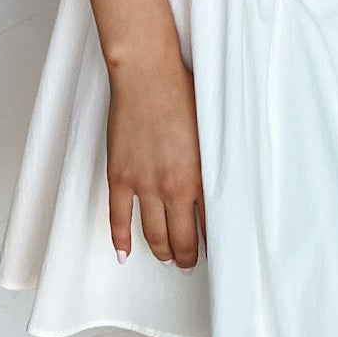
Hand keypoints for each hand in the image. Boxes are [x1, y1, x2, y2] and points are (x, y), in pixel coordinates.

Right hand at [106, 47, 206, 270]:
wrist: (147, 74)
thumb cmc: (182, 92)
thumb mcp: (211, 130)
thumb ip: (213, 162)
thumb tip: (220, 186)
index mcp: (199, 176)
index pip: (208, 225)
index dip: (211, 242)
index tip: (214, 250)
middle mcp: (171, 187)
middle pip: (180, 239)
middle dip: (187, 256)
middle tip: (190, 262)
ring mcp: (142, 184)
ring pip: (152, 235)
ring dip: (161, 252)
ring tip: (167, 258)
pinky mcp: (119, 176)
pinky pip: (118, 218)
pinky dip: (121, 239)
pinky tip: (125, 253)